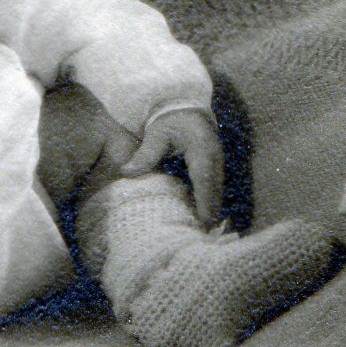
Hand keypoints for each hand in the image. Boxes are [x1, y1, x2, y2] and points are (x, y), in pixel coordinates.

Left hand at [121, 108, 223, 225]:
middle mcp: (215, 161)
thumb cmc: (170, 121)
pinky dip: (207, 204)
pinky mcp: (215, 170)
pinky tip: (197, 219)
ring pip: (218, 195)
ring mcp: (218, 166)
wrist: (186, 109)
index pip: (205, 183)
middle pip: (216, 194)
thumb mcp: (156, 135)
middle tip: (198, 237)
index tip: (201, 225)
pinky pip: (214, 192)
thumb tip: (126, 172)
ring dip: (210, 212)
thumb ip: (145, 154)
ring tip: (198, 233)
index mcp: (202, 152)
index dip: (204, 206)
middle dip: (209, 216)